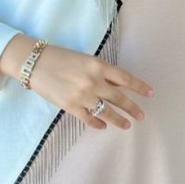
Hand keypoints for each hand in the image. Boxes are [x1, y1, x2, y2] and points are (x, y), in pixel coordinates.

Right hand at [0, 36, 151, 130]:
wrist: (34, 63)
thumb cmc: (61, 57)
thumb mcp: (86, 60)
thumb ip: (103, 72)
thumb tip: (120, 85)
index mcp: (98, 66)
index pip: (125, 78)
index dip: (139, 87)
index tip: (150, 93)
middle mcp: (93, 81)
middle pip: (119, 98)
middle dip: (132, 108)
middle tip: (141, 116)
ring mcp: (82, 95)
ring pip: (106, 112)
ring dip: (119, 120)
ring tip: (127, 125)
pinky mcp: (70, 106)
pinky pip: (89, 118)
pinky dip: (97, 123)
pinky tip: (103, 126)